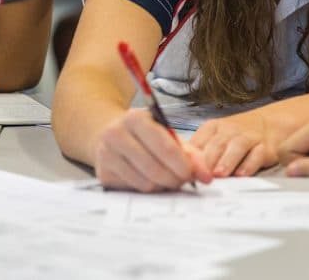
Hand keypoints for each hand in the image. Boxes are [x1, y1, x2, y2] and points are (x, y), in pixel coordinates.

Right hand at [94, 108, 212, 191]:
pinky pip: (134, 190)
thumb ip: (189, 152)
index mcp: (136, 118)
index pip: (165, 147)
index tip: (197, 175)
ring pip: (145, 183)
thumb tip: (206, 175)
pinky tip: (151, 180)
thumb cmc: (144, 134)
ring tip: (168, 179)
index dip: (184, 165)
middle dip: (175, 179)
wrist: (109, 133)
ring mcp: (107, 155)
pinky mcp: (103, 173)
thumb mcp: (166, 133)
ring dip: (162, 186)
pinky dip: (148, 189)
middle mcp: (117, 134)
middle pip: (155, 169)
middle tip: (184, 180)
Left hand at [190, 108, 285, 177]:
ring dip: (227, 161)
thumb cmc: (235, 135)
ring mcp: (248, 138)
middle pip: (217, 144)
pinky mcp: (265, 148)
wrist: (268, 123)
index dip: (192, 156)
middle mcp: (230, 131)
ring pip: (237, 147)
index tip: (185, 169)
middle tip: (201, 174)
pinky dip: (250, 164)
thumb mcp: (215, 137)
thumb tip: (181, 171)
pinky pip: (257, 154)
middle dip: (208, 160)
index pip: (199, 141)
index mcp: (213, 128)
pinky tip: (242, 174)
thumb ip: (200, 152)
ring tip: (219, 174)